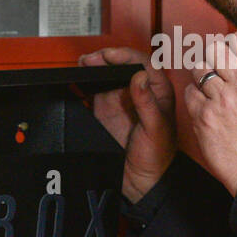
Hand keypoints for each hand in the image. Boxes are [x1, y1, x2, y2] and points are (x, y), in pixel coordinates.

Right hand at [78, 46, 176, 202]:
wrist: (141, 181)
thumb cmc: (158, 156)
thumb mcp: (156, 128)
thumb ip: (147, 102)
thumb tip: (139, 76)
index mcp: (157, 91)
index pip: (142, 62)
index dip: (125, 55)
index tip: (110, 55)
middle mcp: (138, 92)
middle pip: (121, 65)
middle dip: (105, 58)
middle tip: (91, 59)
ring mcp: (120, 99)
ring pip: (106, 74)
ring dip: (94, 66)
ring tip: (83, 64)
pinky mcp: (104, 110)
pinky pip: (93, 91)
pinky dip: (84, 83)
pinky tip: (77, 79)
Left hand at [183, 31, 236, 196]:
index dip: (234, 42)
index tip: (234, 53)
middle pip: (215, 47)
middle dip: (215, 56)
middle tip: (218, 69)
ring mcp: (219, 100)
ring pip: (198, 68)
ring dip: (202, 76)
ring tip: (211, 89)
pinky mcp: (202, 116)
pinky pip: (189, 92)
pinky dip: (195, 97)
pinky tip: (205, 106)